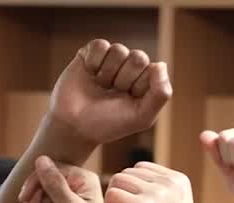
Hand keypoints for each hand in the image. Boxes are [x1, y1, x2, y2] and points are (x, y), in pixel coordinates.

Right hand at [49, 39, 171, 146]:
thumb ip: (160, 94)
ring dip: (107, 73)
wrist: (73, 127)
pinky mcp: (89, 54)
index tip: (127, 101)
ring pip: (118, 50)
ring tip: (100, 86)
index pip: (152, 69)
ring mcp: (109, 59)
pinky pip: (100, 45)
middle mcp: (128, 67)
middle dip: (124, 79)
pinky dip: (94, 62)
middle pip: (138, 57)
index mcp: (144, 80)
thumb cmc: (108, 124)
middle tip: (112, 93)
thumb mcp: (142, 118)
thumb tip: (160, 64)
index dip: (138, 86)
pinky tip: (89, 74)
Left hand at [104, 163, 200, 202]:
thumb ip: (160, 189)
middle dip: (122, 194)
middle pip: (126, 173)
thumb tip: (134, 175)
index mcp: (179, 180)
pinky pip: (111, 195)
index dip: (132, 188)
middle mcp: (169, 182)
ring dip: (115, 202)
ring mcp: (155, 193)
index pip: (141, 168)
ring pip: (117, 181)